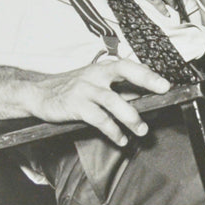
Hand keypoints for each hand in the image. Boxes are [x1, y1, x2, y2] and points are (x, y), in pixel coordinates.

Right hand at [26, 59, 170, 145]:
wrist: (39, 93)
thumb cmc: (72, 88)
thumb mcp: (95, 84)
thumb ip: (118, 90)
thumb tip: (144, 98)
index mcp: (103, 68)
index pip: (129, 66)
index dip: (148, 73)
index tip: (165, 83)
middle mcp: (96, 74)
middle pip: (123, 71)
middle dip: (145, 79)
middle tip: (162, 90)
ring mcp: (85, 88)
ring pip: (112, 99)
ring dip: (130, 116)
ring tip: (142, 130)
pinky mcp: (76, 105)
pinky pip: (98, 118)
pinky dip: (112, 130)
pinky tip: (120, 139)